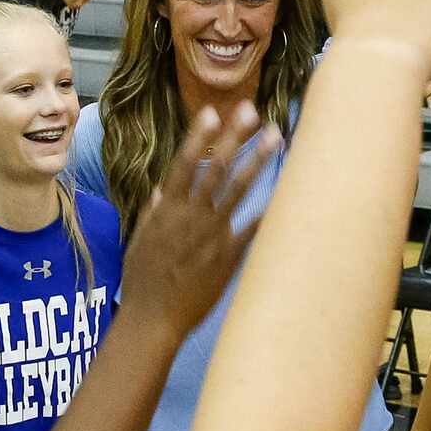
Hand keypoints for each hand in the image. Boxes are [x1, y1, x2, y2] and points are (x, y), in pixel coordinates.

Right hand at [120, 105, 275, 336]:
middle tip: (251, 110)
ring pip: (238, 189)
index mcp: (167, 210)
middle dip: (234, 136)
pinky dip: (269, 209)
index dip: (197, 136)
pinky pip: (253, 228)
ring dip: (258, 160)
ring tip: (275, 136)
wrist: (154, 320)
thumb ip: (155, 212)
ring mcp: (212, 235)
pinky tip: (288, 191)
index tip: (212, 112)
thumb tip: (163, 189)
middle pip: (216, 167)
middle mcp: (191, 216)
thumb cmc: (143, 281)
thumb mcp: (142, 240)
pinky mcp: (228, 256)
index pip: (184, 164)